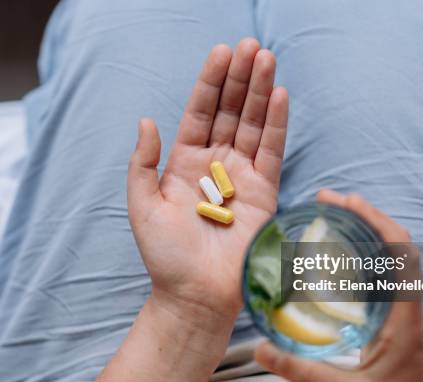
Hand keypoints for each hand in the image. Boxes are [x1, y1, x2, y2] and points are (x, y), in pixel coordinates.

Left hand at [128, 38, 288, 323]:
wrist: (195, 294)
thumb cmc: (165, 255)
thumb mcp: (142, 205)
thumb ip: (143, 163)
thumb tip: (146, 121)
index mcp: (184, 162)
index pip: (200, 112)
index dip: (210, 82)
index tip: (221, 52)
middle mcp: (215, 163)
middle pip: (229, 111)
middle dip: (240, 78)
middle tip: (250, 46)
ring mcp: (242, 176)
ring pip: (252, 124)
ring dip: (260, 92)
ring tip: (266, 58)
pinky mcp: (265, 192)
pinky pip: (271, 151)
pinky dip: (276, 123)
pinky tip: (280, 95)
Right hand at [255, 190, 422, 381]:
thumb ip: (301, 373)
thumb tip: (259, 349)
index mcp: (404, 319)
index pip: (402, 254)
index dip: (377, 221)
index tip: (345, 201)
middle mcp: (408, 308)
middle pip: (397, 246)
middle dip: (365, 217)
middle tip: (327, 201)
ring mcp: (403, 312)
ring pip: (392, 258)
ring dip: (366, 232)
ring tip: (331, 217)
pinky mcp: (394, 319)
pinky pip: (383, 275)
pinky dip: (364, 255)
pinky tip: (338, 257)